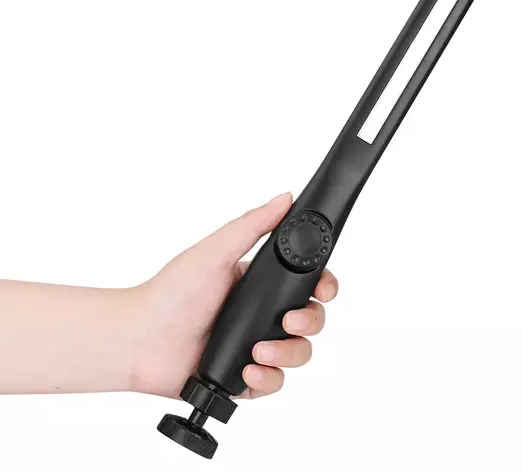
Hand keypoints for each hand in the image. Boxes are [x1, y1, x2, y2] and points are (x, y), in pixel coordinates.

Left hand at [130, 192, 338, 399]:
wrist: (139, 341)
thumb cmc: (171, 293)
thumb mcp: (215, 251)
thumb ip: (252, 225)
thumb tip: (284, 197)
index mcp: (260, 284)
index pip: (308, 284)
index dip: (324, 287)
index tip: (323, 290)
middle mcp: (262, 315)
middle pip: (311, 320)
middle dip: (309, 322)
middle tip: (288, 321)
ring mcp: (255, 346)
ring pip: (299, 354)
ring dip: (288, 353)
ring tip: (259, 351)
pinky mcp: (245, 377)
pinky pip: (274, 383)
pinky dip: (267, 379)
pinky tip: (247, 370)